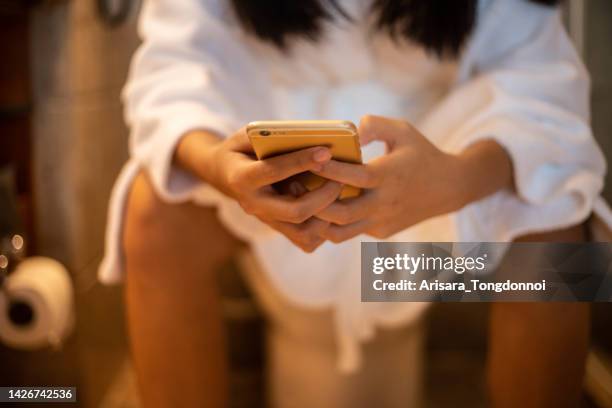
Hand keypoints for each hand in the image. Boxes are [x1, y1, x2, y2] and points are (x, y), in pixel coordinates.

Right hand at [175, 129, 343, 251]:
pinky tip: (332, 208)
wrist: (225, 173)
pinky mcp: (277, 229)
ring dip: (326, 215)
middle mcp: (253, 204)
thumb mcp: (248, 134)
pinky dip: (323, 228)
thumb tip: (309, 134)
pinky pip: (305, 241)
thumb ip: (271, 134)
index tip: (326, 152)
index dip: (301, 161)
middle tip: (340, 179)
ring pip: (303, 232)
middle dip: (322, 196)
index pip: (274, 171)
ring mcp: (266, 220)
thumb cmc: (244, 148)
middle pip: (294, 210)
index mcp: (242, 177)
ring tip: (338, 194)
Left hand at [312, 115, 512, 241]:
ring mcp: (381, 222)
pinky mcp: (380, 233)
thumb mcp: (403, 130)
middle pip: (339, 213)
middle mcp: (384, 203)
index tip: (309, 160)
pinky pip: (350, 232)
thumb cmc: (421, 154)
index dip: (328, 170)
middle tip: (295, 186)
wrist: (448, 188)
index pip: (353, 177)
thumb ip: (374, 125)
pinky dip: (333, 223)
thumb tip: (350, 132)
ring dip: (318, 221)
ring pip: (339, 233)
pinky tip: (319, 208)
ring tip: (302, 202)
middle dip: (313, 203)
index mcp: (389, 176)